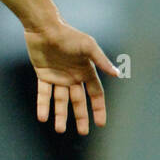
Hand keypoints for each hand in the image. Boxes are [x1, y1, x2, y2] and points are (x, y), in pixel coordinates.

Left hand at [23, 19, 118, 133]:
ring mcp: (58, 77)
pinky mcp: (43, 75)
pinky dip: (43, 105)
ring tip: (59, 129)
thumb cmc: (68, 35)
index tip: (101, 124)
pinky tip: (43, 118)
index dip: (99, 108)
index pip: (95, 93)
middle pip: (78, 101)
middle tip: (83, 133)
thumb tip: (117, 74)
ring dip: (60, 115)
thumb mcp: (88, 47)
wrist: (45, 27)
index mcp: (86, 70)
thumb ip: (101, 61)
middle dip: (81, 116)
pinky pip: (44, 94)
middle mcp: (73, 76)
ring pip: (60, 101)